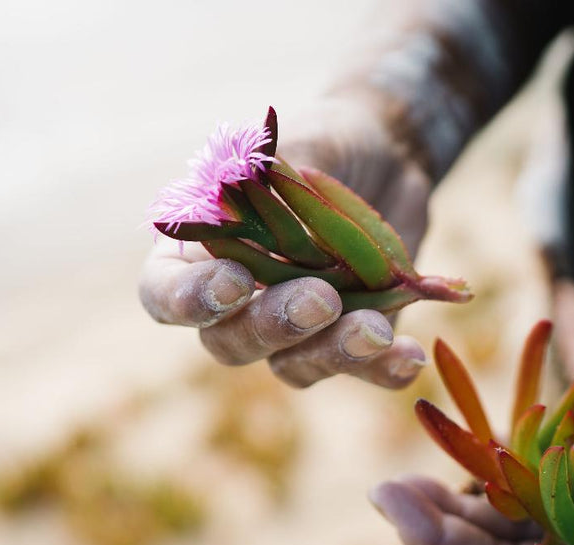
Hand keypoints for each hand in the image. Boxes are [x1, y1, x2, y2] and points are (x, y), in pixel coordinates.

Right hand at [139, 99, 431, 388]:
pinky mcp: (350, 341)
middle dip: (274, 326)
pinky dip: (385, 369)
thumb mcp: (299, 144)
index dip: (191, 301)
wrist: (388, 160)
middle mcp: (239, 304)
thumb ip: (267, 175)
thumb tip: (237, 201)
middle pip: (230, 343)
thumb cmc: (327, 144)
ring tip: (378, 330)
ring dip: (334, 353)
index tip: (234, 283)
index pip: (164, 295)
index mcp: (199, 253)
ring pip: (294, 366)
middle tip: (320, 299)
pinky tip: (409, 355)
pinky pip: (361, 371)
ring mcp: (296, 331)